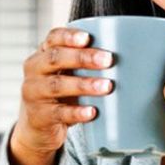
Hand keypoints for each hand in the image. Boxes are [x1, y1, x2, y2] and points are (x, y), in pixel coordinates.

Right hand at [13, 26, 114, 156]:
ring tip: (107, 86)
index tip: (88, 38)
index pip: (53, 38)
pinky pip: (58, 113)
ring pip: (57, 85)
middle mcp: (34, 71)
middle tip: (108, 60)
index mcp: (42, 55)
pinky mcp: (39, 116)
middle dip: (82, 58)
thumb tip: (130, 56)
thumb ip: (84, 65)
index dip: (69, 36)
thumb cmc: (60, 95)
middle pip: (55, 58)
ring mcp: (34, 94)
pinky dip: (77, 112)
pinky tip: (92, 111)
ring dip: (84, 84)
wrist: (37, 128)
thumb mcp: (66, 75)